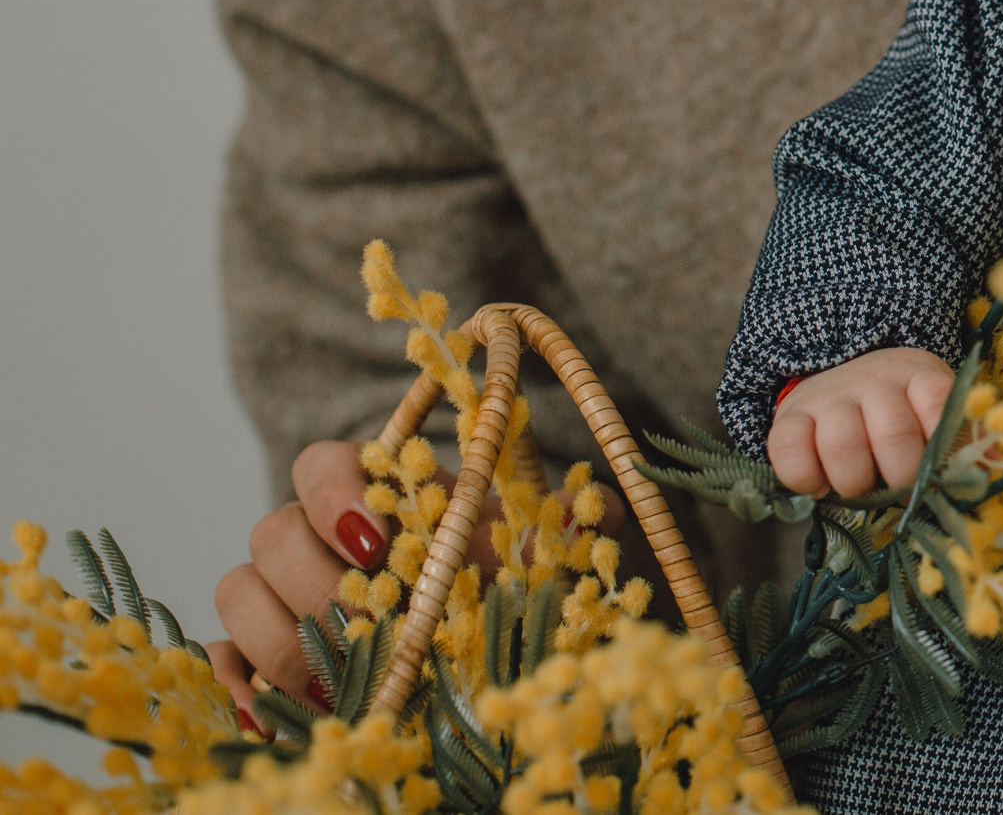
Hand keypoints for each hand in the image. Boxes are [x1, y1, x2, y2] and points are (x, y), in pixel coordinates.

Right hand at [208, 433, 616, 727]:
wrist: (469, 663)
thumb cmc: (494, 593)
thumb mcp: (531, 561)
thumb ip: (560, 531)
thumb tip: (603, 508)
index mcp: (373, 497)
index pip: (319, 464)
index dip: (335, 493)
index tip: (377, 535)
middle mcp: (311, 539)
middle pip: (272, 534)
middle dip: (318, 581)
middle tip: (369, 623)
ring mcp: (273, 598)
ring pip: (238, 593)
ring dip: (284, 639)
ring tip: (339, 682)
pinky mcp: (251, 659)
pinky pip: (220, 661)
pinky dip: (240, 687)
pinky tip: (278, 716)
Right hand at [766, 348, 955, 498]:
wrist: (839, 387)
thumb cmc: (897, 417)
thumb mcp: (934, 420)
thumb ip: (963, 444)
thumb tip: (995, 466)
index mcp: (920, 377)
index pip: (939, 403)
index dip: (939, 444)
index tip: (935, 468)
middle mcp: (875, 380)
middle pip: (893, 434)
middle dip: (899, 477)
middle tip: (895, 484)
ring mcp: (830, 395)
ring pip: (842, 445)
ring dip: (854, 482)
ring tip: (859, 486)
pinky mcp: (790, 415)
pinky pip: (790, 451)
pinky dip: (806, 479)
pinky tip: (821, 483)